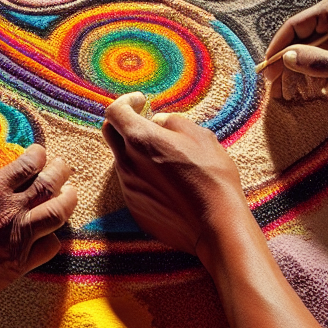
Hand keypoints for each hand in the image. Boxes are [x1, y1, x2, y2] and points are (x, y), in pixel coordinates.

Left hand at [102, 94, 249, 254]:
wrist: (217, 226)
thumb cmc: (211, 177)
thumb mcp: (198, 135)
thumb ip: (171, 121)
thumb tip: (157, 123)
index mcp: (140, 139)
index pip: (115, 111)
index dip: (126, 101)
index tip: (141, 101)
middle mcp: (127, 163)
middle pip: (110, 133)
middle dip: (123, 122)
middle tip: (144, 121)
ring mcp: (129, 188)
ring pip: (122, 159)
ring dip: (135, 151)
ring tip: (165, 156)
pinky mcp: (135, 209)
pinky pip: (133, 184)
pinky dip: (144, 176)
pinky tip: (168, 182)